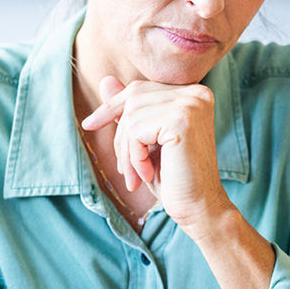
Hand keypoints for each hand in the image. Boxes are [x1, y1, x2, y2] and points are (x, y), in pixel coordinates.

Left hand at [81, 77, 230, 231]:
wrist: (200, 208)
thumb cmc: (174, 177)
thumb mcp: (147, 140)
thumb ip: (131, 110)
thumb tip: (105, 80)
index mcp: (193, 93)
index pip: (140, 90)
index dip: (111, 107)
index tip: (89, 124)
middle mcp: (196, 93)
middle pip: (133, 101)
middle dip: (121, 137)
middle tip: (126, 170)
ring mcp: (190, 104)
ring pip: (131, 117)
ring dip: (127, 152)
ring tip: (137, 176)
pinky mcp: (182, 120)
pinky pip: (136, 131)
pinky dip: (134, 157)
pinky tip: (148, 174)